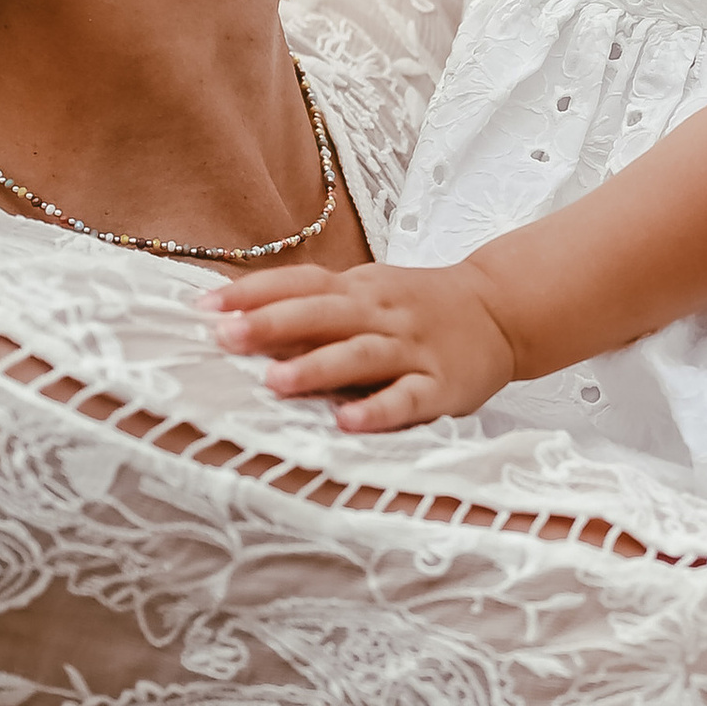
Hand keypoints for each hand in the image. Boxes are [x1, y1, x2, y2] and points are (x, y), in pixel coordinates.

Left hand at [215, 256, 519, 431]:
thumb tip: (238, 318)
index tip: (204, 307)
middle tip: (226, 338)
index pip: (301, 282)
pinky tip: (348, 422)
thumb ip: (312, 307)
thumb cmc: (417, 308)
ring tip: (275, 381)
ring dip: (317, 366)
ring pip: (361, 354)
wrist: (502, 310)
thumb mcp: (366, 294)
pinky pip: (407, 398)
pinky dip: (379, 410)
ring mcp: (412, 348)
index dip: (254, 291)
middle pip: (323, 313)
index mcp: (359, 289)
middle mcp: (382, 313)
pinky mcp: (441, 385)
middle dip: (272, 323)